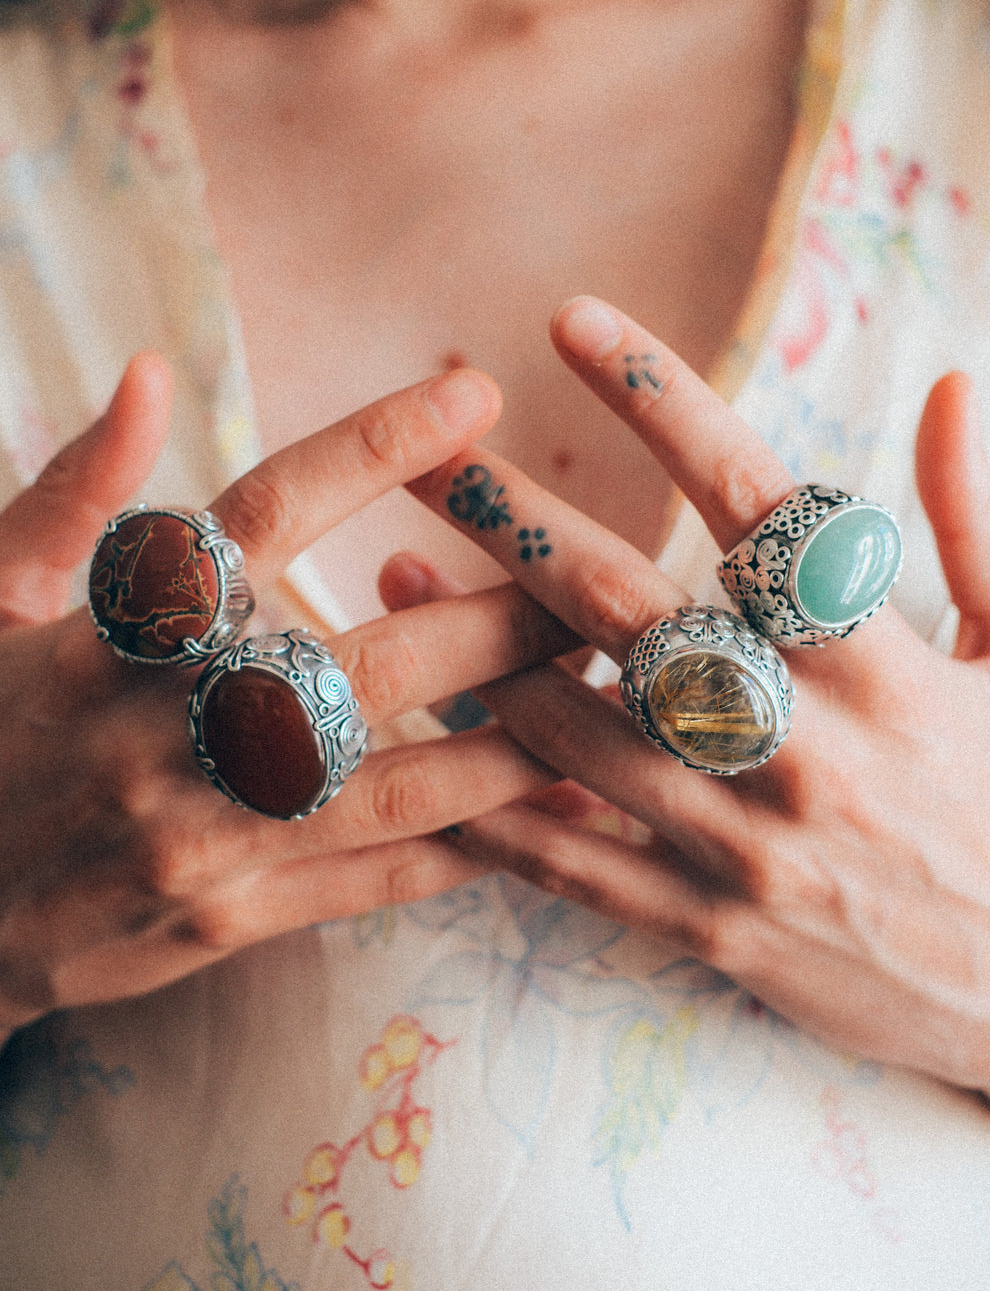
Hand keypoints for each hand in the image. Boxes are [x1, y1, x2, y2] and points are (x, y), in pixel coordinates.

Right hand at [0, 356, 575, 1041]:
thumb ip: (75, 489)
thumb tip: (149, 371)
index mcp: (115, 631)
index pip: (262, 511)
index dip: (375, 447)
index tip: (474, 394)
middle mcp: (169, 730)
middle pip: (371, 661)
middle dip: (500, 619)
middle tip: (599, 578)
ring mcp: (204, 835)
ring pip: (397, 785)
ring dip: (518, 739)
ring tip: (611, 696)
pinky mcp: (227, 919)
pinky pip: (372, 881)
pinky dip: (470, 846)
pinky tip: (552, 812)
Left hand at [397, 297, 989, 1125]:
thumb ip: (971, 522)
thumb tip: (943, 383)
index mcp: (881, 658)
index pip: (752, 497)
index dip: (657, 399)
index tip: (572, 322)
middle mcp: (803, 745)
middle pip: (621, 606)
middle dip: (510, 519)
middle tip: (422, 454)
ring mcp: (746, 846)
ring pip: (569, 736)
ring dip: (470, 653)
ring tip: (394, 585)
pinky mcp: (713, 930)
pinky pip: (577, 865)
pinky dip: (495, 807)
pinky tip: (428, 746)